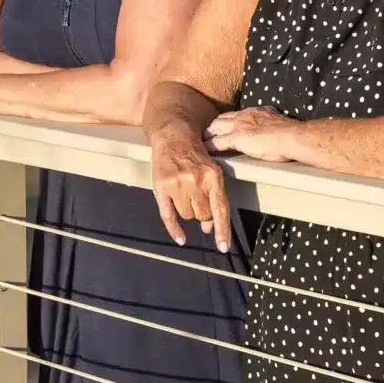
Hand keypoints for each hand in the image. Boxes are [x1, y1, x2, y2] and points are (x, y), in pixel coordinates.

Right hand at [149, 125, 233, 252]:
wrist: (173, 135)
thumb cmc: (194, 155)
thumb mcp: (210, 171)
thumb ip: (213, 198)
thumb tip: (210, 227)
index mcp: (212, 176)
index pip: (220, 209)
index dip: (222, 230)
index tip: (222, 247)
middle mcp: (195, 181)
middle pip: (203, 215)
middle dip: (203, 214)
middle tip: (198, 202)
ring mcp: (177, 185)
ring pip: (187, 216)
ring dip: (188, 212)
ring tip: (185, 195)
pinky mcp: (161, 187)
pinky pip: (168, 216)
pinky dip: (175, 230)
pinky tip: (181, 238)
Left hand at [205, 106, 300, 162]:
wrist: (291, 136)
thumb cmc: (290, 133)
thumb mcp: (277, 123)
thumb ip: (270, 124)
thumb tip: (272, 130)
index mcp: (255, 112)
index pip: (234, 115)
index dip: (226, 121)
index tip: (221, 127)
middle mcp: (244, 115)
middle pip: (221, 119)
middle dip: (212, 126)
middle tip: (204, 134)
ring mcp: (239, 126)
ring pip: (215, 128)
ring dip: (207, 135)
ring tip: (199, 142)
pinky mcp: (237, 138)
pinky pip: (217, 143)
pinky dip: (209, 147)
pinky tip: (203, 151)